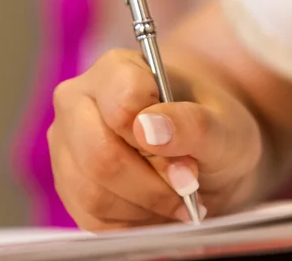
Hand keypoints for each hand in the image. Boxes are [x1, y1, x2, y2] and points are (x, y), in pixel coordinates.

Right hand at [48, 49, 261, 230]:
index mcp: (117, 69)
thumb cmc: (213, 131)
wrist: (204, 158)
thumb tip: (147, 128)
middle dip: (152, 185)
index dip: (159, 141)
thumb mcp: (224, 127)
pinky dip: (133, 223)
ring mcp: (67, 144)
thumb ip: (192, 124)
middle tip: (188, 189)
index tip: (191, 159)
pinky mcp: (67, 183)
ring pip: (93, 192)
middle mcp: (79, 101)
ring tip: (178, 199)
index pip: (122, 106)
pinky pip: (91, 217)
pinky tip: (156, 208)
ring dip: (146, 207)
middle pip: (100, 154)